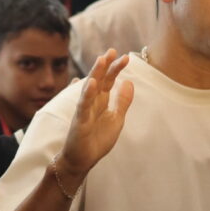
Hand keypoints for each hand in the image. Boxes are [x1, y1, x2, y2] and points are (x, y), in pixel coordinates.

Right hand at [57, 49, 132, 181]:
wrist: (82, 160)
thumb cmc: (96, 140)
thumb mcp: (116, 119)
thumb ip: (122, 102)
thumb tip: (129, 82)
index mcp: (102, 101)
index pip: (109, 81)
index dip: (116, 69)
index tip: (125, 57)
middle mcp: (92, 102)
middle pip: (99, 80)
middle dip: (105, 65)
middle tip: (112, 50)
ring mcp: (84, 110)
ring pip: (90, 88)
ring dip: (95, 73)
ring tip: (101, 60)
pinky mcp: (80, 120)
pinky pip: (83, 105)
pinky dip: (87, 94)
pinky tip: (92, 83)